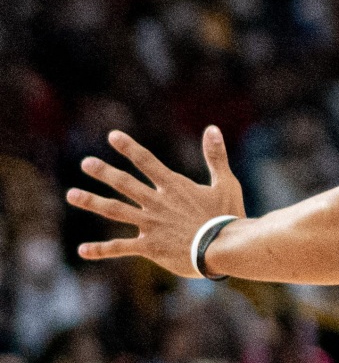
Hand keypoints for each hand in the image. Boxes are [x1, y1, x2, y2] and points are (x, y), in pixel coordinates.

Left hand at [67, 127, 245, 275]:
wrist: (224, 247)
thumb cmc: (227, 215)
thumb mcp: (225, 182)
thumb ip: (215, 156)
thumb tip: (212, 129)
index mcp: (174, 186)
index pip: (147, 161)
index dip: (129, 148)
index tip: (112, 136)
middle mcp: (157, 202)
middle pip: (125, 183)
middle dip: (104, 172)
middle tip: (85, 163)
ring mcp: (151, 224)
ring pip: (115, 210)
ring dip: (92, 202)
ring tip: (72, 195)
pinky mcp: (149, 247)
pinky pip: (120, 248)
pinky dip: (100, 249)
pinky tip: (82, 250)